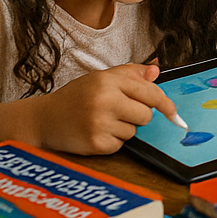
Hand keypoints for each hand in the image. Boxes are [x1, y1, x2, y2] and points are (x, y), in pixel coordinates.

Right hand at [37, 64, 175, 154]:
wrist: (43, 120)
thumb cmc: (75, 97)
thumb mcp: (100, 78)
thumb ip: (130, 74)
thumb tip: (156, 71)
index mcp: (108, 80)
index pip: (150, 93)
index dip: (165, 104)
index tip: (173, 112)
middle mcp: (104, 100)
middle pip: (146, 115)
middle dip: (138, 116)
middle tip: (119, 112)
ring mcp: (99, 123)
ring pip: (134, 131)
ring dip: (123, 129)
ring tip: (102, 121)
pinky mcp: (95, 143)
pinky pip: (121, 145)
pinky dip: (112, 142)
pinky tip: (96, 132)